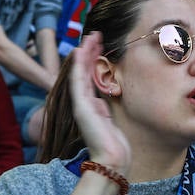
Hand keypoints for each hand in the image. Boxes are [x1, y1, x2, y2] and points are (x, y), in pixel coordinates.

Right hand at [70, 32, 131, 174]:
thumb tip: (101, 100)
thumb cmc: (115, 146)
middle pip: (85, 71)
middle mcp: (84, 103)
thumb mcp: (111, 122)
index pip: (91, 77)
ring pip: (81, 72)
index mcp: (92, 106)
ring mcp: (81, 104)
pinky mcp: (81, 107)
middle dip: (90, 52)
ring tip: (90, 36)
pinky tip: (80, 51)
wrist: (112, 160)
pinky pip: (79, 81)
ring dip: (86, 53)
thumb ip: (104, 110)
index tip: (100, 44)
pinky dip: (79, 65)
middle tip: (95, 34)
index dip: (94, 59)